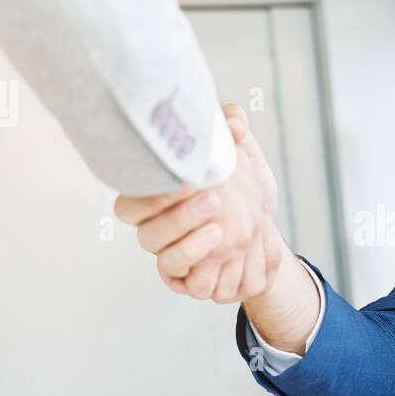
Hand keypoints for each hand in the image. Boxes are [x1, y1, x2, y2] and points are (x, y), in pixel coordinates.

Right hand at [113, 104, 283, 302]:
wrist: (265, 232)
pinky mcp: (182, 275)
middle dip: (168, 206)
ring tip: (218, 215)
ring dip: (183, 230)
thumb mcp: (244, 158)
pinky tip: (218, 238)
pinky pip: (175, 270)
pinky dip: (193, 255)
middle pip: (137, 220)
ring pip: (154, 246)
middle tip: (209, 194)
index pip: (129, 190)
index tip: (179, 173)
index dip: (146, 185)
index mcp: (157, 192)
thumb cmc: (242, 191)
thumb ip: (234, 135)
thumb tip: (232, 120)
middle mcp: (155, 224)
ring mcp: (166, 250)